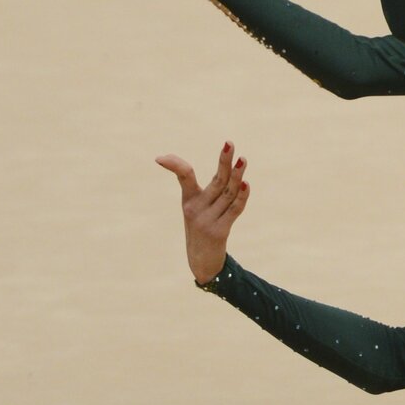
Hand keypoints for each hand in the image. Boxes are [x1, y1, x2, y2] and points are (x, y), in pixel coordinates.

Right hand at [157, 143, 248, 284]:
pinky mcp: (219, 231)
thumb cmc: (202, 227)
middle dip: (224, 161)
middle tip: (229, 143)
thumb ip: (213, 188)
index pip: (184, 177)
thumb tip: (228, 165)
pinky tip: (245, 183)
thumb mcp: (198, 207)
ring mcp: (207, 220)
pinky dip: (241, 197)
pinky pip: (234, 210)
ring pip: (228, 193)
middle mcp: (197, 208)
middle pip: (216, 180)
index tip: (159, 158)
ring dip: (237, 175)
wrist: (201, 262)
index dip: (174, 165)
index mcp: (189, 200)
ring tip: (243, 159)